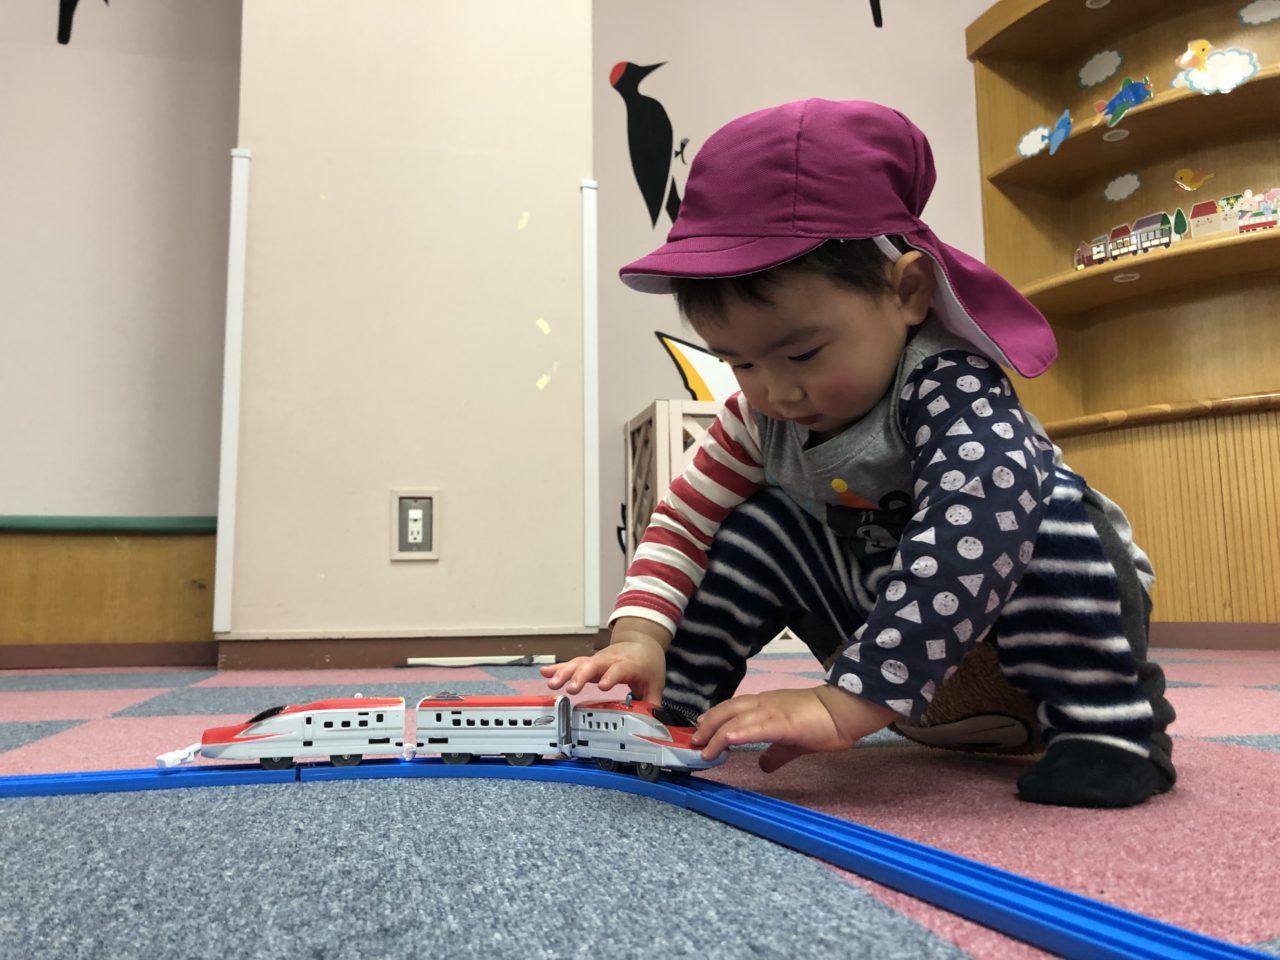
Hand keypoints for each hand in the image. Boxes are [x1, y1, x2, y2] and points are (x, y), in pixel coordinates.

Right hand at [540, 618, 669, 701]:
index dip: (611, 676)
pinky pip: (573, 664)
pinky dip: (559, 668)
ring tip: (553, 684)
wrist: (642, 645)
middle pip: (595, 664)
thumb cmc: (646, 666)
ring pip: (581, 663)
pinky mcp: (589, 662)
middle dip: (581, 675)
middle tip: (571, 688)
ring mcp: (599, 660)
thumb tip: (651, 724)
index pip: (620, 669)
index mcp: (630, 665)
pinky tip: (545, 673)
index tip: (602, 686)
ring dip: (566, 672)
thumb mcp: (655, 685)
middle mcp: (612, 660)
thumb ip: (651, 705)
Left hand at [691, 685, 898, 772]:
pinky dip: (738, 732)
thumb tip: (764, 766)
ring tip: (703, 748)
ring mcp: (773, 712)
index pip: (733, 708)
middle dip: (708, 725)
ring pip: (736, 718)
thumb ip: (776, 753)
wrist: (846, 710)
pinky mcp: (783, 723)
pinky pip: (756, 727)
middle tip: (694, 741)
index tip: (701, 731)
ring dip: (717, 732)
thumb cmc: (823, 722)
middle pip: (728, 710)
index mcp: (766, 705)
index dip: (715, 719)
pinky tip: (726, 740)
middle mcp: (764, 703)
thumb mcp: (793, 740)